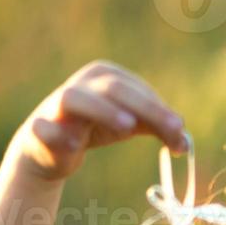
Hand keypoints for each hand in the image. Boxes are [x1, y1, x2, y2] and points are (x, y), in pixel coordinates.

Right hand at [8, 60, 189, 182]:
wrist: (51, 148)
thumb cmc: (96, 127)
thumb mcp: (130, 124)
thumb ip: (158, 128)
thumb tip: (186, 143)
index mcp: (105, 76)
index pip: (138, 90)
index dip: (162, 111)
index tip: (181, 136)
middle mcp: (82, 84)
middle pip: (115, 89)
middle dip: (146, 108)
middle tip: (172, 129)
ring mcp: (57, 104)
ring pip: (75, 98)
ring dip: (102, 109)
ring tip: (128, 127)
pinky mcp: (39, 127)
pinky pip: (44, 127)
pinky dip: (56, 133)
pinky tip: (73, 145)